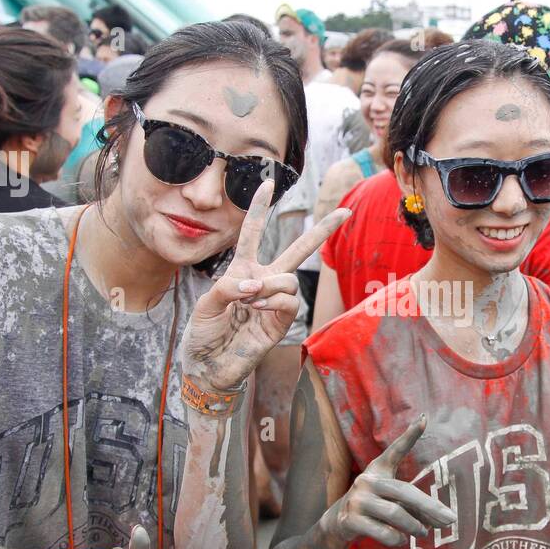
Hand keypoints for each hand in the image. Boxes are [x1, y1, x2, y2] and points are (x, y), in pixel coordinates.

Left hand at [182, 180, 349, 390]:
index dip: (259, 208)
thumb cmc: (203, 334)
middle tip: (346, 212)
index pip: (253, 233)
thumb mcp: (206, 303)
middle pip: (298, 250)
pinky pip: (291, 301)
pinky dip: (275, 301)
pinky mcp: (282, 322)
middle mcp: (263, 281)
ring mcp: (275, 301)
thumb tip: (255, 284)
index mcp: (241, 270)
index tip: (268, 182)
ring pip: (291, 278)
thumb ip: (228, 287)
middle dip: (322, 231)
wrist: (208, 366)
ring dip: (271, 284)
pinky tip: (259, 309)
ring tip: (252, 300)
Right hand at [324, 416, 456, 547]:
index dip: (409, 435)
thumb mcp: (391, 497)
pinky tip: (401, 540)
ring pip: (395, 513)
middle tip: (450, 520)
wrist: (339, 523)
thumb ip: (413, 504)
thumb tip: (442, 519)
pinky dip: (396, 538)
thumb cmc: (375, 506)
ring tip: (423, 532)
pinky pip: (382, 532)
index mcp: (378, 469)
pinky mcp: (350, 520)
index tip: (424, 419)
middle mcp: (367, 481)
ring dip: (414, 526)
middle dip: (430, 507)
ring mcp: (357, 500)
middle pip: (404, 492)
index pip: (395, 450)